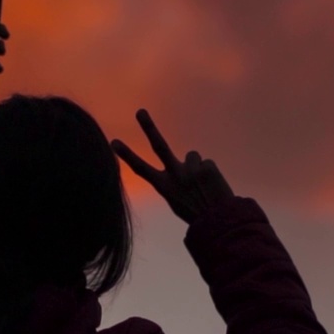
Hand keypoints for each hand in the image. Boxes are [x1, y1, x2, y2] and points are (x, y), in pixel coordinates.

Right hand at [111, 109, 234, 224]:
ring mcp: (192, 170)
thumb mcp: (177, 199)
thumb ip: (175, 178)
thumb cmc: (195, 212)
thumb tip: (185, 159)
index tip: (113, 141)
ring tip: (203, 185)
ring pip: (193, 156)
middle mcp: (176, 175)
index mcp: (164, 187)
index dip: (127, 155)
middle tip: (140, 112)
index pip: (141, 169)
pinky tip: (213, 186)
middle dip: (148, 127)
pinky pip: (207, 163)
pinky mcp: (208, 166)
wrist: (220, 221)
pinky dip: (210, 173)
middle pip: (159, 146)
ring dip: (197, 167)